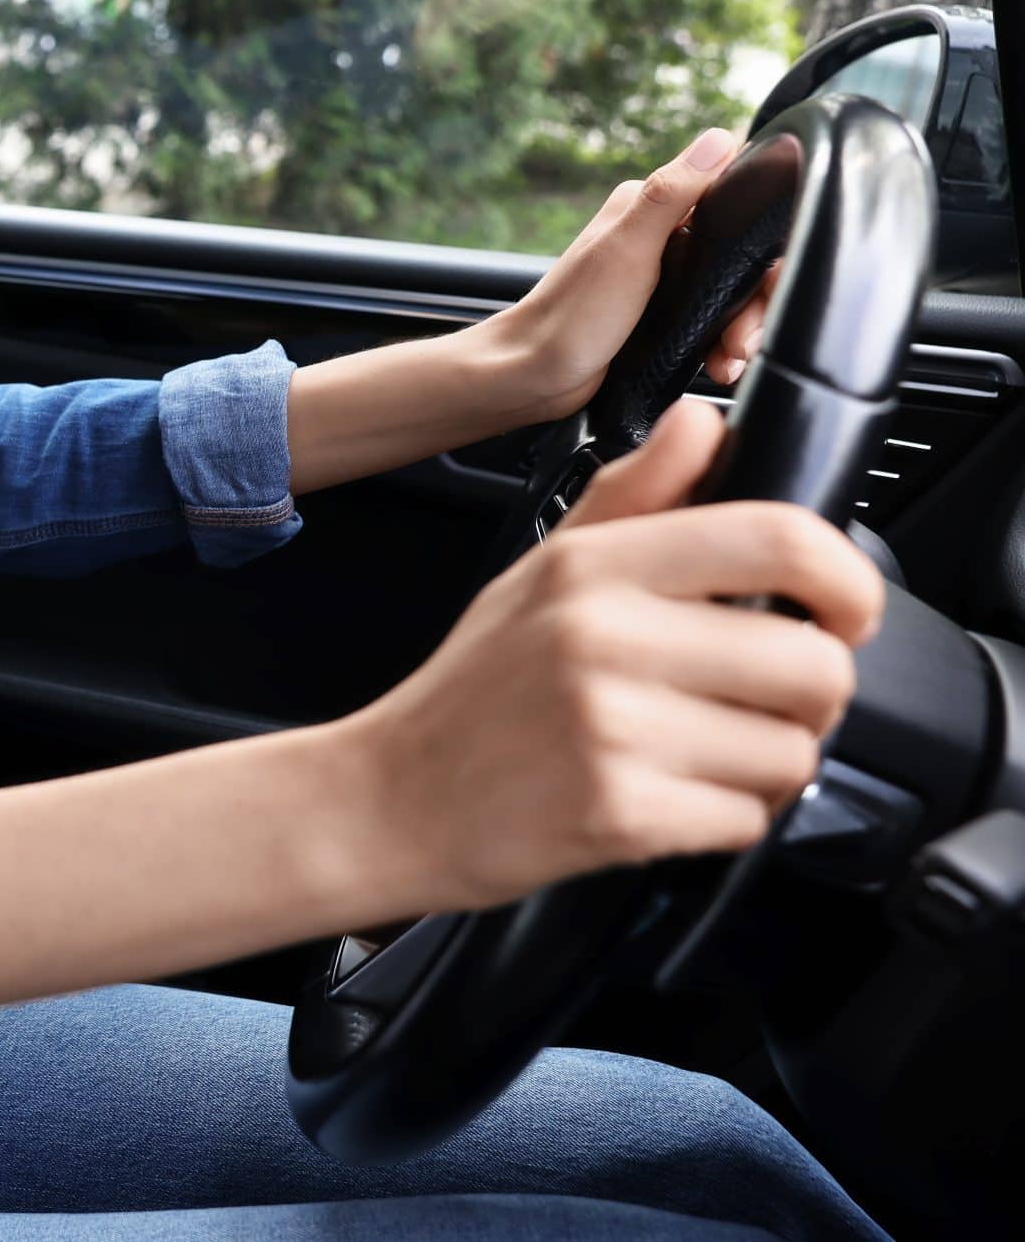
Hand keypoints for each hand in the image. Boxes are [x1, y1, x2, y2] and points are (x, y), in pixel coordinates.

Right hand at [339, 397, 882, 912]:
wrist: (393, 799)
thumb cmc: (477, 690)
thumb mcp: (541, 572)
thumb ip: (634, 496)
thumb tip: (702, 421)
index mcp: (593, 566)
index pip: (779, 540)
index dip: (848, 582)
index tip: (845, 612)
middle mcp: (602, 636)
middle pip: (813, 664)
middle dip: (809, 700)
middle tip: (757, 706)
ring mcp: (610, 727)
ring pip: (791, 753)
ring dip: (765, 768)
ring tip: (696, 756)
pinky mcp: (620, 813)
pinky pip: (746, 820)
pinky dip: (724, 821)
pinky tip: (669, 800)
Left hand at [486, 127, 779, 419]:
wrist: (533, 378)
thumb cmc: (570, 316)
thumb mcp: (626, 250)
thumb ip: (669, 195)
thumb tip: (719, 138)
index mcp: (650, 208)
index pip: (734, 202)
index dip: (764, 242)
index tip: (765, 282)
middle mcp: (658, 236)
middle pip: (742, 257)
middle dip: (755, 301)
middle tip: (744, 339)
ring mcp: (662, 277)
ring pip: (732, 292)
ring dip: (743, 328)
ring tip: (731, 359)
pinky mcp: (662, 314)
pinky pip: (712, 322)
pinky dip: (723, 345)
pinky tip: (720, 365)